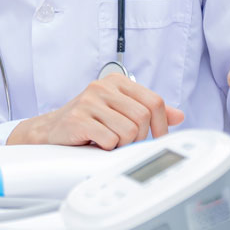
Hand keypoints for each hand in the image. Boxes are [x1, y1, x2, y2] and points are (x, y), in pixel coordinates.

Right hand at [8, 74, 184, 148]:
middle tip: (126, 141)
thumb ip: (148, 111)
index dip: (161, 124)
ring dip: (122, 144)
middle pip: (143, 117)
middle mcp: (102, 87)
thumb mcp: (120, 110)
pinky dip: (107, 147)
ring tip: (108, 140)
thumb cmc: (88, 120)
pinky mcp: (78, 119)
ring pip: (129, 131)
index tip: (156, 137)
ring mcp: (89, 101)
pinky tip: (96, 143)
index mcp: (116, 81)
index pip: (154, 101)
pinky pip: (110, 140)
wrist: (51, 130)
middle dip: (140, 136)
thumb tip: (178, 116)